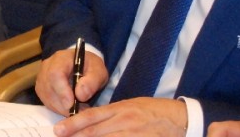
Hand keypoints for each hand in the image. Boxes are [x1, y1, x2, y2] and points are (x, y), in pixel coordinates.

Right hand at [36, 48, 106, 114]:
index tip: (71, 104)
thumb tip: (80, 95)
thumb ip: (92, 81)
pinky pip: (46, 101)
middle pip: (49, 87)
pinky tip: (69, 108)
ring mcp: (42, 77)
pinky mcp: (41, 88)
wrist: (83, 66)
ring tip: (77, 109)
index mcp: (61, 58)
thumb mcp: (98, 71)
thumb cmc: (90, 68)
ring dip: (61, 108)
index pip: (55, 73)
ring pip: (46, 96)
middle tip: (79, 111)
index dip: (61, 90)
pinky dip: (58, 108)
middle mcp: (47, 66)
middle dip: (63, 103)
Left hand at [53, 98, 187, 136]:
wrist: (181, 119)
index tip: (59, 130)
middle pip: (94, 133)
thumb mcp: (131, 106)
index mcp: (121, 108)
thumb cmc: (154, 111)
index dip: (73, 124)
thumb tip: (90, 122)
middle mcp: (125, 121)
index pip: (91, 116)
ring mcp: (133, 135)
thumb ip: (111, 114)